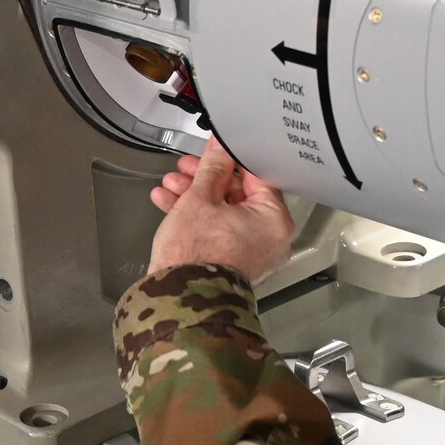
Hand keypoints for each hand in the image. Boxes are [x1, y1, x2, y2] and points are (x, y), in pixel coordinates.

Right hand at [148, 139, 296, 284]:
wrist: (179, 297)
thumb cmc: (196, 254)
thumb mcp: (200, 198)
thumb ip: (212, 168)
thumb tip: (220, 147)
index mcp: (275, 219)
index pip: (256, 177)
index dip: (229, 160)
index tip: (212, 153)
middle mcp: (271, 239)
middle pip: (238, 196)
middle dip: (205, 181)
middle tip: (185, 170)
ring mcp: (253, 254)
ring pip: (224, 215)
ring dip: (195, 198)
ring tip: (170, 188)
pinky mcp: (233, 264)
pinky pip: (219, 233)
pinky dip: (198, 221)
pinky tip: (170, 206)